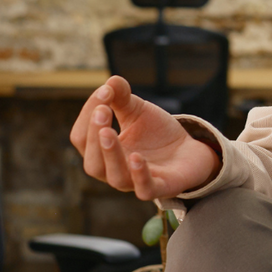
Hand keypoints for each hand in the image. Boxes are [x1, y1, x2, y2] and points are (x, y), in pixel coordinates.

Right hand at [68, 76, 220, 201]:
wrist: (189, 149)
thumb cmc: (155, 133)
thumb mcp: (137, 110)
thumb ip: (121, 96)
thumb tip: (111, 81)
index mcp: (102, 152)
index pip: (81, 138)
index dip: (88, 116)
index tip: (104, 92)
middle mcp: (114, 171)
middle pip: (93, 163)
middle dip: (94, 136)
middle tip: (103, 111)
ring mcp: (136, 182)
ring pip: (115, 177)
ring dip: (110, 155)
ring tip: (109, 132)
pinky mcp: (161, 187)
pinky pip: (145, 189)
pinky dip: (140, 175)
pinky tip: (137, 157)